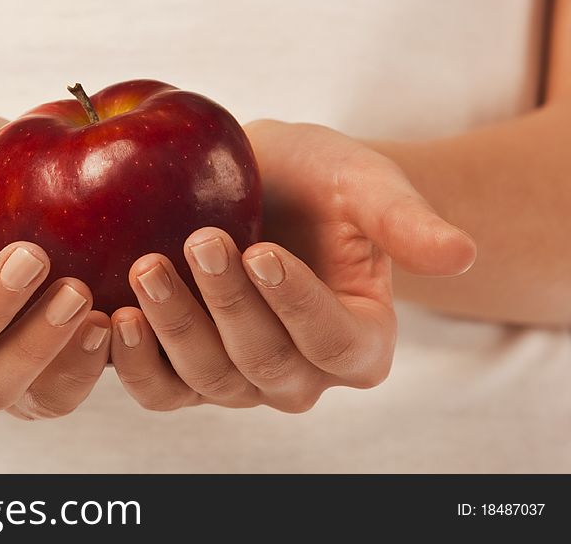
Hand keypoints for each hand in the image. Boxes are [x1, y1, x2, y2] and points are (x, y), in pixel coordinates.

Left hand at [109, 119, 475, 411]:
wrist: (264, 185)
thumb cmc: (320, 183)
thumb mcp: (365, 184)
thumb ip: (405, 220)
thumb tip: (461, 255)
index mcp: (359, 340)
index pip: (333, 342)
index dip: (296, 303)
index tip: (261, 250)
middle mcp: (302, 374)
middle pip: (265, 365)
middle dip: (227, 306)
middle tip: (197, 242)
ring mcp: (239, 379)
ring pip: (208, 382)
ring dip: (174, 331)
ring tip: (145, 270)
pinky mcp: (186, 371)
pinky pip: (159, 389)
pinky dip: (132, 362)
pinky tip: (111, 316)